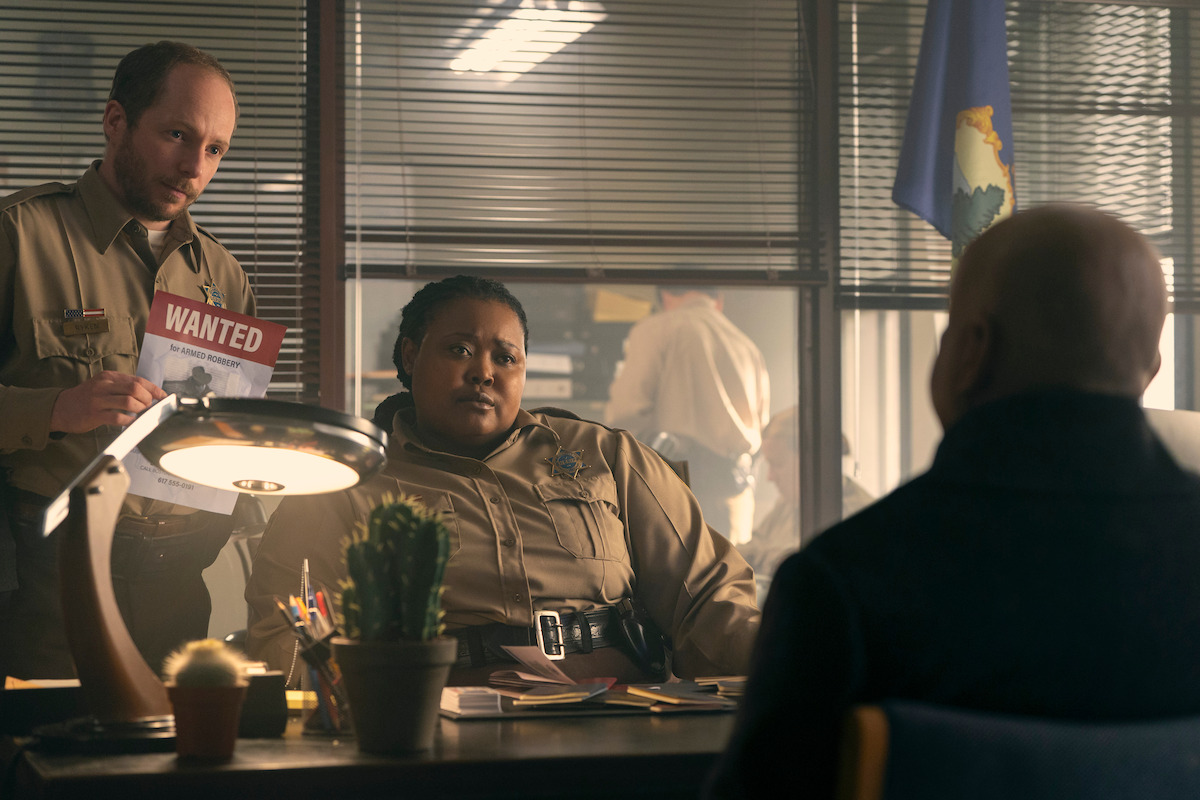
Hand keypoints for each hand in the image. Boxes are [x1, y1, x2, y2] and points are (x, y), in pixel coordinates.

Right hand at [49, 371, 167, 433]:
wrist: (60, 408)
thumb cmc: (86, 398)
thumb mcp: (104, 386)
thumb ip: (123, 388)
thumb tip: (149, 394)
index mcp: (109, 377)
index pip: (138, 380)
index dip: (154, 389)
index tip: (163, 397)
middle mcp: (103, 385)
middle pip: (135, 389)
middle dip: (148, 399)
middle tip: (149, 407)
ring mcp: (98, 399)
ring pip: (129, 402)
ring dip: (140, 410)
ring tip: (141, 415)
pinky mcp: (94, 414)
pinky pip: (118, 417)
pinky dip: (129, 421)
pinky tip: (131, 423)